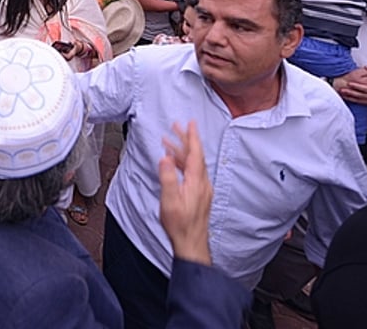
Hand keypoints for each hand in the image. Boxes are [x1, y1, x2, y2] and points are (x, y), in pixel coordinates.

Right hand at [159, 121, 212, 265]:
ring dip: (181, 152)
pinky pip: (192, 173)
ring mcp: (201, 189)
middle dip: (185, 140)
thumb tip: (164, 158)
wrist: (191, 243)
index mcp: (196, 181)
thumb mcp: (170, 200)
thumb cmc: (181, 225)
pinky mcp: (199, 195)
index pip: (195, 153)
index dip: (192, 137)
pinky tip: (174, 164)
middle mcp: (202, 183)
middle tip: (177, 127)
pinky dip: (182, 164)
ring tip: (169, 143)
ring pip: (192, 164)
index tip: (190, 123)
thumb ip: (167, 178)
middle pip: (194, 156)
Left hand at [336, 67, 366, 104]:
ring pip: (360, 100)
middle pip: (362, 95)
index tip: (350, 83)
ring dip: (350, 97)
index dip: (357, 86)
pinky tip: (347, 97)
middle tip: (343, 89)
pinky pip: (360, 103)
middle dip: (351, 93)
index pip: (366, 89)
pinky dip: (353, 100)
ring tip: (343, 93)